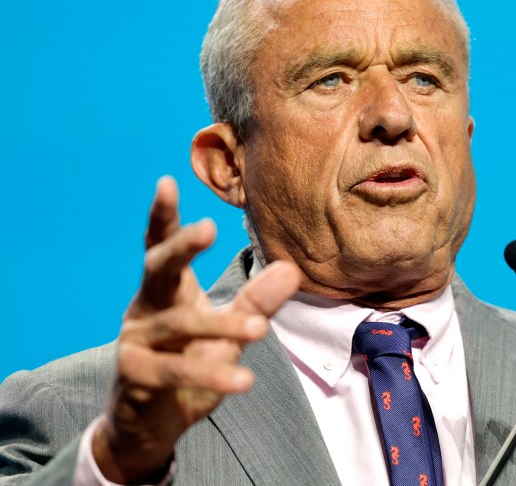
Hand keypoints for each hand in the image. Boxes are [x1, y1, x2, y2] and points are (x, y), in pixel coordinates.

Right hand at [92, 176, 299, 483]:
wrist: (152, 425)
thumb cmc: (190, 362)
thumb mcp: (228, 330)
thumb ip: (256, 301)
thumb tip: (291, 269)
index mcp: (165, 291)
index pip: (160, 247)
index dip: (162, 216)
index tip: (166, 181)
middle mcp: (145, 308)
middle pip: (158, 269)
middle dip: (182, 246)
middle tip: (208, 227)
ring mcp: (135, 341)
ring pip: (180, 325)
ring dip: (222, 324)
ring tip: (260, 330)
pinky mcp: (135, 377)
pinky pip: (176, 372)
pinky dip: (212, 374)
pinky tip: (243, 380)